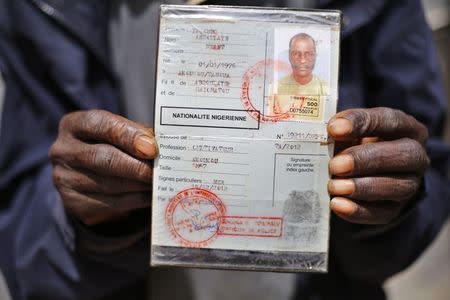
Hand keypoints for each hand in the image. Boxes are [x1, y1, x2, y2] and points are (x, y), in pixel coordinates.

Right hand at [49, 110, 157, 224]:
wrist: (85, 177)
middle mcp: (63, 150)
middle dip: (136, 166)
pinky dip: (135, 200)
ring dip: (139, 186)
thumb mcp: (119, 133)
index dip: (129, 136)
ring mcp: (65, 178)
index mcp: (74, 125)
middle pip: (104, 158)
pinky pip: (110, 203)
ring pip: (109, 184)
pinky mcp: (73, 203)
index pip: (101, 125)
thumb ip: (138, 135)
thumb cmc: (110, 146)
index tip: (152, 148)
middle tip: (159, 171)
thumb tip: (164, 145)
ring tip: (160, 184)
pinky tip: (150, 197)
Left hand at [327, 107, 428, 224]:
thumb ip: (339, 128)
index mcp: (405, 127)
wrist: (362, 172)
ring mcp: (410, 184)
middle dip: (365, 160)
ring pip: (397, 187)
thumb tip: (322, 131)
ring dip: (362, 187)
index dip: (361, 123)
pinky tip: (338, 205)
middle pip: (402, 155)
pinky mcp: (396, 208)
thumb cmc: (354, 143)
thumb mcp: (349, 130)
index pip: (389, 120)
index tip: (333, 129)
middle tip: (335, 165)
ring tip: (334, 187)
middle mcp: (415, 155)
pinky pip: (383, 213)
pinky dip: (359, 210)